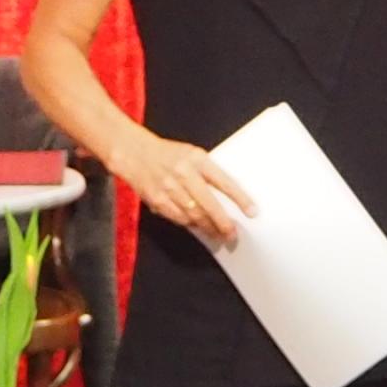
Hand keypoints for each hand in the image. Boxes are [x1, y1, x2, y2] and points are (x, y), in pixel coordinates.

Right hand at [109, 132, 255, 247]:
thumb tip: (226, 199)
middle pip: (209, 205)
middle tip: (232, 234)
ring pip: (194, 216)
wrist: (133, 152)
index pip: (224, 181)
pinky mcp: (157, 200)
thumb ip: (207, 173)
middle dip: (223, 223)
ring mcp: (169, 188)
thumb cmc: (167, 154)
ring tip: (218, 234)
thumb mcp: (191, 154)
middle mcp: (184, 173)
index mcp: (197, 159)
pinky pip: (178, 218)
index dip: (240, 199)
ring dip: (208, 228)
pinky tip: (198, 227)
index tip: (252, 212)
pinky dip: (190, 225)